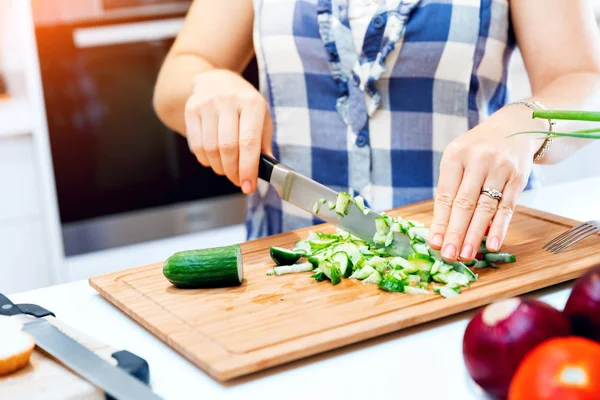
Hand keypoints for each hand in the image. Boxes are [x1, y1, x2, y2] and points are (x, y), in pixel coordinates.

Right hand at [184, 84, 272, 193]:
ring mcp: (208, 104)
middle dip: (233, 171)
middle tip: (238, 181)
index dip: (248, 168)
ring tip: (227, 170)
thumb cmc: (244, 104)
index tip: (248, 187)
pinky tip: (214, 160)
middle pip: (228, 148)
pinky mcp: (192, 109)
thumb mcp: (261, 117)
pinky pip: (196, 145)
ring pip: (210, 149)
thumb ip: (264, 143)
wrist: (216, 81)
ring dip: (220, 168)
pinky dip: (206, 160)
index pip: (249, 142)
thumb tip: (267, 168)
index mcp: (251, 103)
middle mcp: (229, 101)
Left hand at [428, 107, 541, 261]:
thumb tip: (443, 229)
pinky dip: (500, 227)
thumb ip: (451, 189)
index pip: (445, 195)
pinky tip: (492, 244)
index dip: (440, 221)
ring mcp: (500, 169)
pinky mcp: (518, 178)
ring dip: (475, 234)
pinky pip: (508, 207)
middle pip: (464, 204)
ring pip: (485, 208)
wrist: (515, 127)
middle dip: (455, 232)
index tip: (434, 243)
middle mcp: (478, 161)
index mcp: (456, 156)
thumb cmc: (478, 150)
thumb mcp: (459, 159)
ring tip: (466, 254)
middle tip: (448, 255)